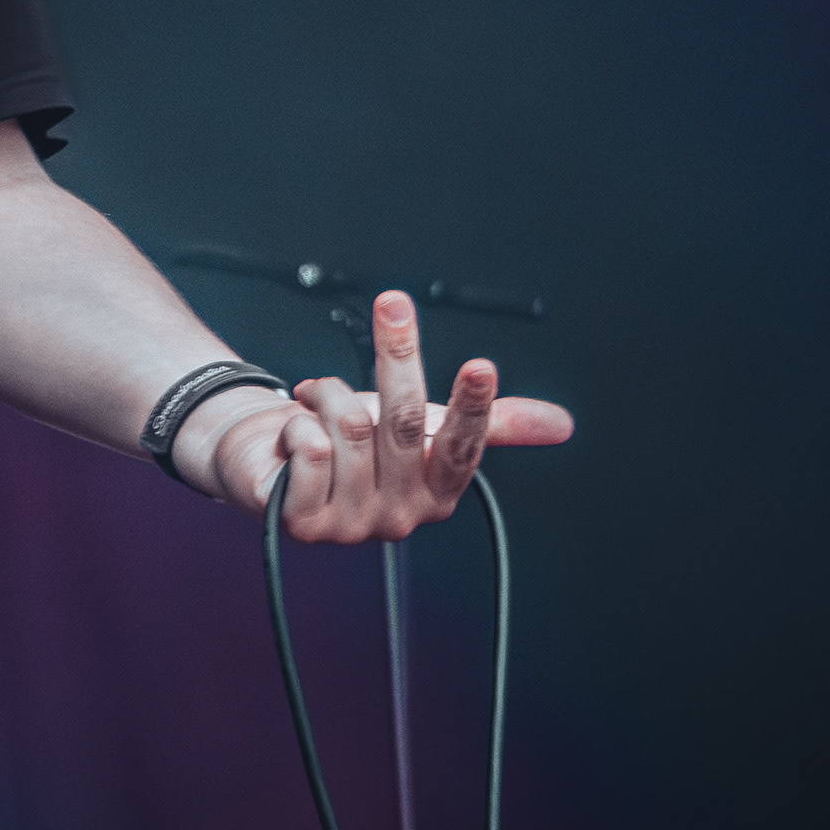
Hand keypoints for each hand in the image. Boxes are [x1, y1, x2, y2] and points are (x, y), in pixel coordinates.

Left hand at [203, 292, 573, 540]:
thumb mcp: (423, 427)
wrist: (268, 462)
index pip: (463, 448)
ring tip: (316, 400)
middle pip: (403, 423)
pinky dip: (296, 422)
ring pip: (348, 427)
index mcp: (436, 494)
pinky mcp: (301, 521)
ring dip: (326, 395)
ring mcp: (350, 525)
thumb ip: (492, 426)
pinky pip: (309, 447)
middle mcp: (399, 516)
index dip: (473, 408)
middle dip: (396, 355)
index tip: (480, 366)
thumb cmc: (352, 445)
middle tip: (392, 304)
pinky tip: (293, 434)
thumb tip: (562, 424)